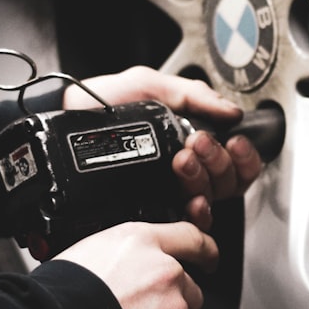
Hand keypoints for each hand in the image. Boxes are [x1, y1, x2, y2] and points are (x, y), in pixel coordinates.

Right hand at [55, 220, 218, 308]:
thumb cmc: (55, 298)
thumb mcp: (86, 252)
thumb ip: (120, 256)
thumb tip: (125, 269)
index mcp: (141, 242)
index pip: (191, 237)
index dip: (204, 251)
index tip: (209, 259)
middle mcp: (165, 272)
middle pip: (190, 291)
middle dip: (172, 307)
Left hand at [63, 66, 263, 228]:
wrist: (65, 118)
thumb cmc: (102, 101)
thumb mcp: (150, 86)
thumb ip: (193, 95)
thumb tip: (232, 110)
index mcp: (188, 141)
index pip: (233, 160)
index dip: (243, 155)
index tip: (233, 140)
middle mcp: (183, 171)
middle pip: (227, 181)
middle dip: (218, 160)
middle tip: (197, 141)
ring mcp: (168, 192)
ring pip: (211, 200)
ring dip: (204, 178)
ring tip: (182, 159)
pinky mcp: (150, 210)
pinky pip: (188, 223)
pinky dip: (197, 211)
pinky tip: (191, 199)